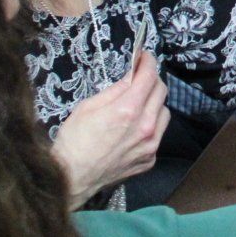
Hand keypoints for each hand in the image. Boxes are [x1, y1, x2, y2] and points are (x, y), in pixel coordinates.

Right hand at [52, 51, 170, 205]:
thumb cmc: (74, 140)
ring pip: (164, 113)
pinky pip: (158, 135)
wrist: (71, 179)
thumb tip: (132, 74)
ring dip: (154, 104)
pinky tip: (133, 130)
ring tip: (137, 106)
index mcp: (128, 109)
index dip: (148, 62)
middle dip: (151, 80)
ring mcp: (150, 145)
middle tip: (139, 79)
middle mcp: (145, 126)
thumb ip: (116, 89)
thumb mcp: (88, 106)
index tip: (144, 57)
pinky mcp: (150, 160)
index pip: (149, 76)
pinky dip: (150, 127)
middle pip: (161, 91)